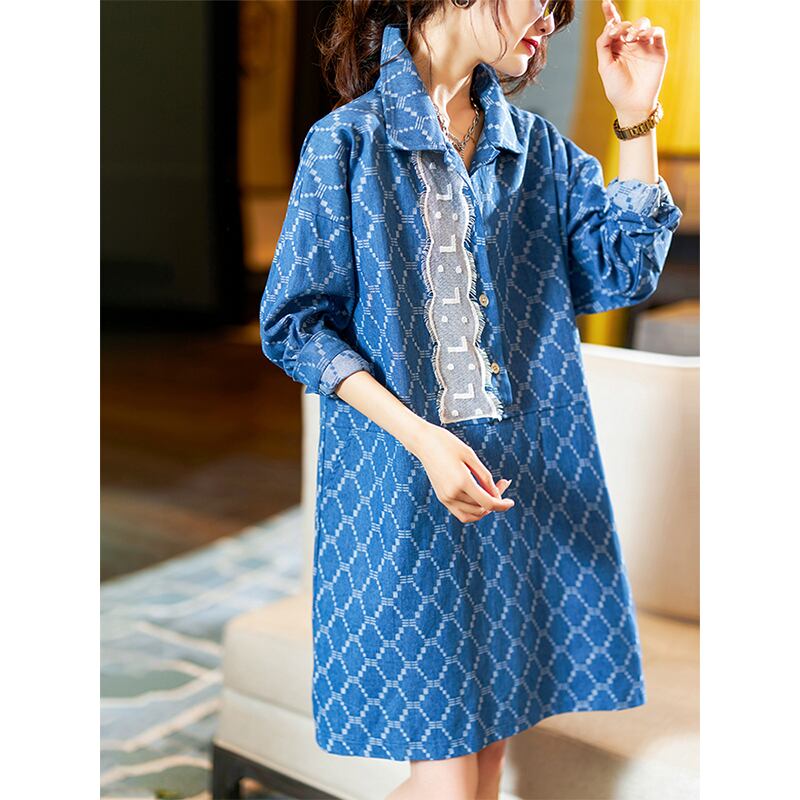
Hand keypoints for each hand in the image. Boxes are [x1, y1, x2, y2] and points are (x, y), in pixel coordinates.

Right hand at [410, 422, 514, 523]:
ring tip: (492, 489)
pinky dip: (473, 510)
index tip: (511, 502)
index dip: (502, 505)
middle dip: (495, 499)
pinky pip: (461, 513)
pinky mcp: (442, 498)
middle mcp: (452, 494)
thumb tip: (496, 494)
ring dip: (485, 506)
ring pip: (472, 514)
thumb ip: (484, 477)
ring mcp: (445, 498)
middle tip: (503, 482)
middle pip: (482, 508)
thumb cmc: (447, 444)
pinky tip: (480, 497)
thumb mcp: (470, 456)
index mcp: (461, 481)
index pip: (487, 503)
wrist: (423, 442)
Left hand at [596, 0, 666, 122]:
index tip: (605, 2)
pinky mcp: (658, 50)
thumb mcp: (605, 66)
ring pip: (644, 24)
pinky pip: (658, 33)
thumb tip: (609, 25)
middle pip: (628, 23)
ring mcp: (645, 46)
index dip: (610, 12)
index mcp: (616, 46)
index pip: (614, 25)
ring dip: (637, 27)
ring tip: (632, 38)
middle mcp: (631, 43)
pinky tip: (644, 37)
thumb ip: (603, 45)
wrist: (632, 105)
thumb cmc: (617, 88)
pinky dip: (652, 30)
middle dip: (623, 26)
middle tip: (621, 36)